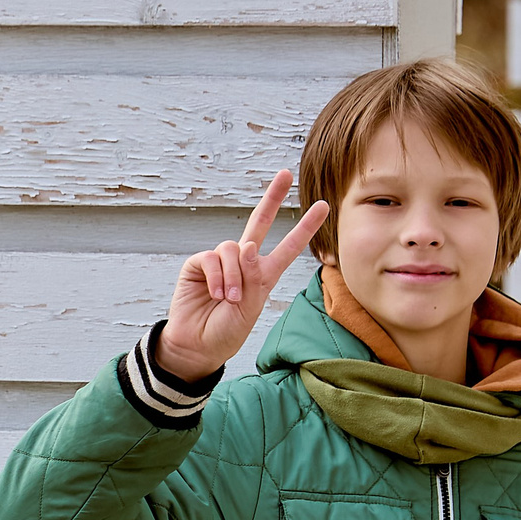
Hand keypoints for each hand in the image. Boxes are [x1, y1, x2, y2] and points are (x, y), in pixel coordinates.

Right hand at [153, 170, 330, 380]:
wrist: (197, 346)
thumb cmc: (226, 332)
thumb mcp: (249, 309)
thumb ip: (252, 278)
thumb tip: (247, 245)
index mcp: (263, 275)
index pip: (288, 247)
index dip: (305, 227)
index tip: (324, 206)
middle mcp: (243, 263)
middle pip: (259, 222)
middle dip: (272, 197)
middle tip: (285, 173)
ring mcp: (220, 262)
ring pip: (233, 248)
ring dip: (234, 275)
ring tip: (230, 299)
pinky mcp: (198, 265)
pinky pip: (212, 258)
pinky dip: (217, 276)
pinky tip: (216, 294)